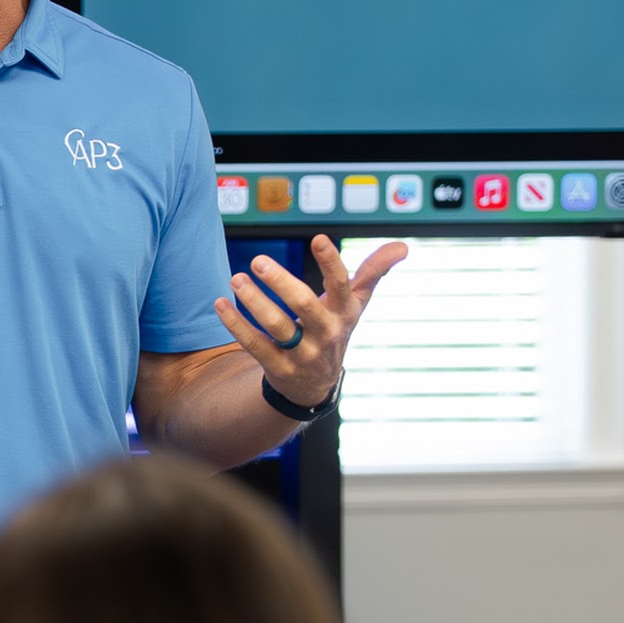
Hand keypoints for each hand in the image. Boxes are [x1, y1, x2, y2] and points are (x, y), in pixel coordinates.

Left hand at [213, 234, 405, 407]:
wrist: (316, 383)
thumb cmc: (334, 329)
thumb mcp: (355, 304)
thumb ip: (374, 272)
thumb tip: (403, 247)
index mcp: (344, 312)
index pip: (341, 284)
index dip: (331, 262)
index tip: (318, 239)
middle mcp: (326, 333)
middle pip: (304, 304)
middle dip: (281, 282)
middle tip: (258, 261)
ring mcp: (302, 352)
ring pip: (276, 325)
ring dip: (253, 301)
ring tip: (236, 278)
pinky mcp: (278, 367)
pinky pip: (254, 344)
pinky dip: (235, 323)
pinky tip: (220, 303)